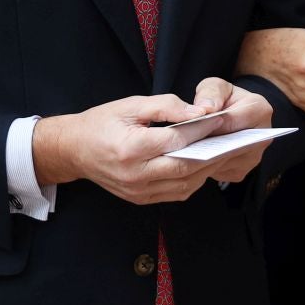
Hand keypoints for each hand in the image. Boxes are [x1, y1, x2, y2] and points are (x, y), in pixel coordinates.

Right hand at [31, 84, 240, 203]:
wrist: (73, 150)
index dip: (202, 130)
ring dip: (206, 171)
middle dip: (212, 154)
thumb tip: (199, 112)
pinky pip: (175, 194)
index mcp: (131, 148)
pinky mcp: (140, 199)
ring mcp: (138, 191)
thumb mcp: (132, 105)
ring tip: (221, 154)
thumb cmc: (102, 122)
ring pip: (184, 185)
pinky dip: (192, 181)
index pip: (177, 141)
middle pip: (186, 168)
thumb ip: (166, 106)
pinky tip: (201, 167)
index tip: (219, 120)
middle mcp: (135, 174)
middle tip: (231, 140)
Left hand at [193, 78, 279, 184]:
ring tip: (184, 148)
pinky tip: (191, 157)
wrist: (231, 114)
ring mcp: (253, 158)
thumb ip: (210, 93)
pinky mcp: (240, 172)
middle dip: (204, 142)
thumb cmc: (222, 98)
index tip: (190, 125)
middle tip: (182, 139)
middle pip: (227, 145)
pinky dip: (204, 167)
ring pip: (222, 161)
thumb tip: (206, 109)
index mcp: (260, 110)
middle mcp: (262, 137)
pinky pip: (218, 172)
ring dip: (202, 157)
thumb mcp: (215, 86)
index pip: (230, 121)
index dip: (208, 124)